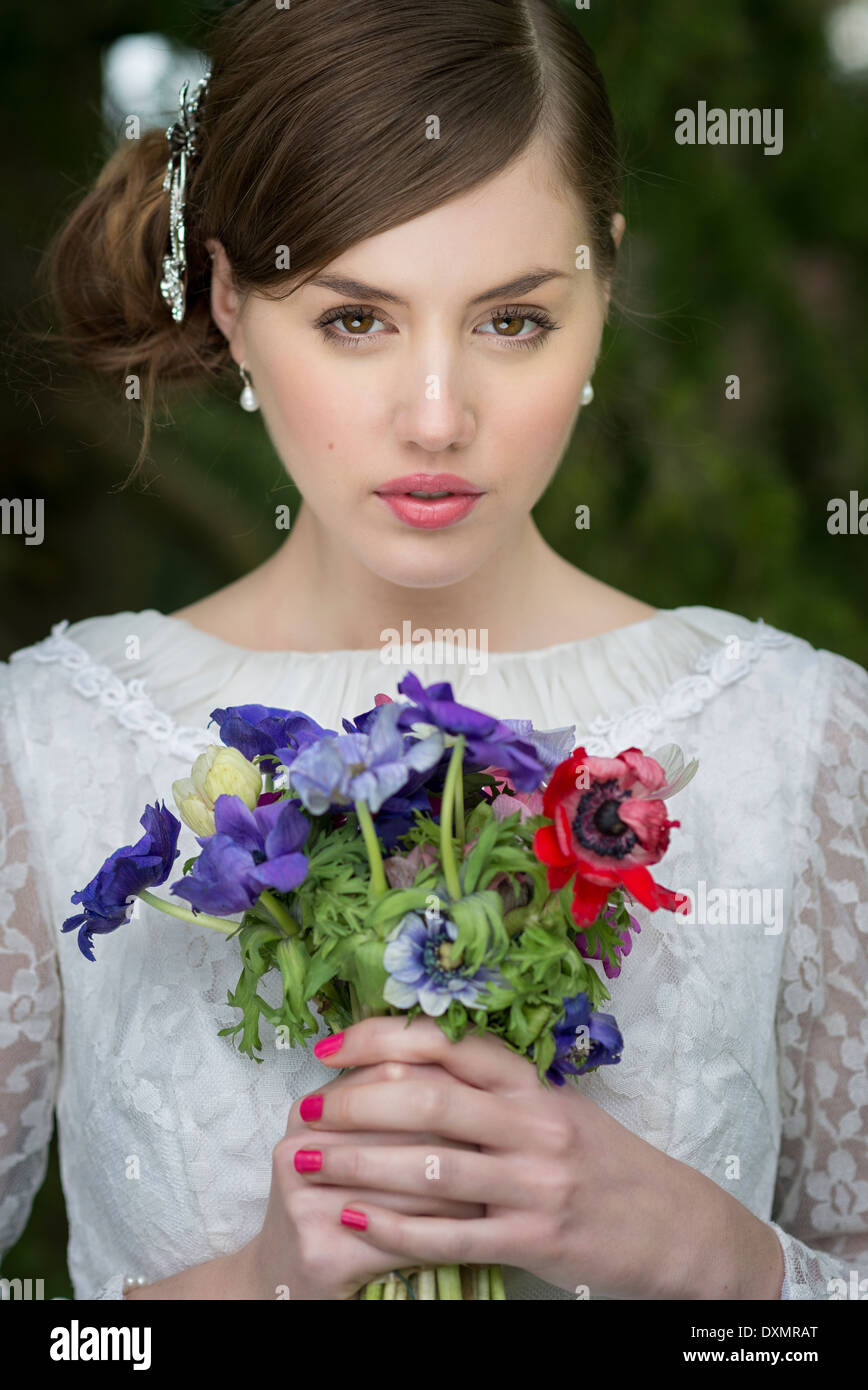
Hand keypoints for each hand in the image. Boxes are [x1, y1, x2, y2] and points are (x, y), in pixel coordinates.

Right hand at [245, 1057, 483, 1299]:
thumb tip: (466, 1063)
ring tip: (497, 1182)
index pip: (391, 1070)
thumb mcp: (348, 1142)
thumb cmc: (333, 1203)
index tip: (488, 1091)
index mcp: (309, 1110)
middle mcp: (300, 1149)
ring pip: (412, 1179)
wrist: (285, 1281)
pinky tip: (472, 1227)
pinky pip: (405, 1236)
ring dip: (465, 1183)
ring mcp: (306, 1203)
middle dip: (462, 1131)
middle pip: (404, 1122)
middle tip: (503, 1138)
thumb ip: (388, 1099)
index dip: (447, 1078)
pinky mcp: (323, 1253)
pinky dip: (446, 1230)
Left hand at [306, 1015, 784, 1298]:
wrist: (677, 1229)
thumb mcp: (558, 1110)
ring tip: (307, 1162)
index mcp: (535, 1085)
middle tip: (305, 1107)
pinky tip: (353, 1223)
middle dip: (355, 1101)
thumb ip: (495, 1090)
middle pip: (428, 1099)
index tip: (330, 1047)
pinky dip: (394, 1229)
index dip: (380, 1039)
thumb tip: (413, 1066)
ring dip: (358, 1163)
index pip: (448, 1044)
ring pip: (430, 1167)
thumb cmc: (606, 1165)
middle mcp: (534, 1125)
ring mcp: (535, 1185)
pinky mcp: (534, 1241)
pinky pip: (450, 1235)